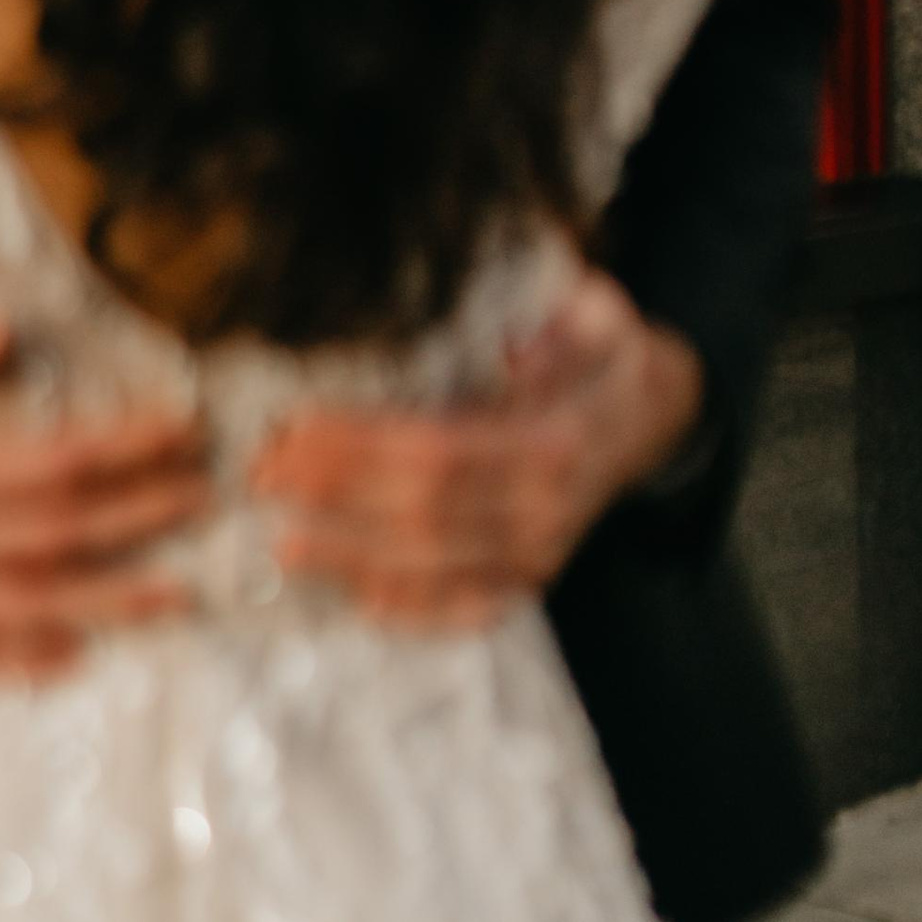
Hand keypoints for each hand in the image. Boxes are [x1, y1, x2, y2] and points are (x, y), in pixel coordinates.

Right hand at [0, 301, 206, 677]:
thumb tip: (7, 335)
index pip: (50, 470)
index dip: (126, 453)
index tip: (184, 428)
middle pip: (51, 544)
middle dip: (139, 523)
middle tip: (206, 497)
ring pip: (19, 610)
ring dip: (106, 604)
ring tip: (176, 594)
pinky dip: (16, 658)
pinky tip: (67, 652)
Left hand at [251, 271, 703, 630]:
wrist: (660, 412)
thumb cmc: (607, 347)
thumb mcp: (595, 310)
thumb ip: (550, 322)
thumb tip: (507, 344)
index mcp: (554, 440)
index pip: (442, 451)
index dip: (364, 447)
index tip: (295, 426)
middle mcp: (547, 510)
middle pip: (425, 515)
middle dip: (335, 498)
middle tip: (261, 476)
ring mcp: (541, 554)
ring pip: (437, 569)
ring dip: (354, 557)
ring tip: (281, 540)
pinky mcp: (532, 577)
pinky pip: (469, 607)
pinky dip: (414, 610)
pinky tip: (357, 600)